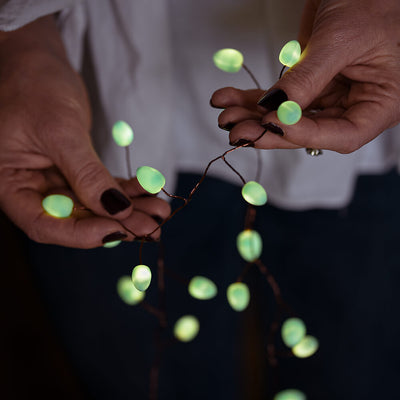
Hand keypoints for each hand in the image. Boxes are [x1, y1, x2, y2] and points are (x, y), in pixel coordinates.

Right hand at [0, 16, 169, 247]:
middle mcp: (30, 188)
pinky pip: (102, 186)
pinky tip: (149, 191)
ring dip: (129, 209)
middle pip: (75, 219)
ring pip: (94, 205)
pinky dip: (126, 190)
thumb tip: (117, 211)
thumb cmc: (35, 86)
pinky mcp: (74, 170)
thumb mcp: (60, 131)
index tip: (118, 230)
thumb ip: (86, 174)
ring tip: (160, 210)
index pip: (44, 224)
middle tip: (152, 227)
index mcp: (9, 184)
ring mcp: (54, 180)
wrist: (37, 60)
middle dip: (116, 224)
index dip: (82, 234)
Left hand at [211, 0, 399, 152]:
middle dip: (269, 130)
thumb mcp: (341, 39)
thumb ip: (308, 78)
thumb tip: (276, 108)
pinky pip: (278, 97)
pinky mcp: (306, 83)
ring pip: (287, 116)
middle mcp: (353, 104)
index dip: (305, 135)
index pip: (343, 135)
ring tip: (227, 116)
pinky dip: (252, 98)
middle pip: (308, 130)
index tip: (273, 123)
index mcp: (380, 101)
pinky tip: (229, 99)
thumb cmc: (372, 0)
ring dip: (253, 117)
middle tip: (239, 131)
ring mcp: (327, 94)